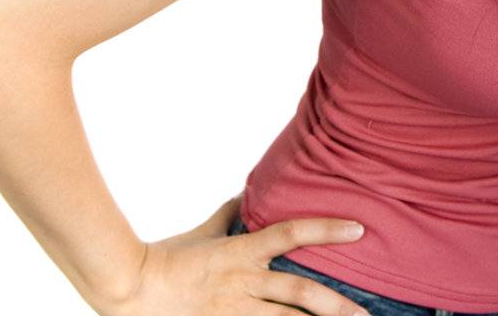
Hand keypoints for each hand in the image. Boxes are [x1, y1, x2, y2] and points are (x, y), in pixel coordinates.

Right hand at [104, 194, 368, 315]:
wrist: (129, 288)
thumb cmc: (167, 257)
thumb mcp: (203, 233)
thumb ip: (229, 214)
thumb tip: (245, 194)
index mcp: (242, 252)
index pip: (291, 233)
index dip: (326, 230)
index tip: (359, 229)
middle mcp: (244, 283)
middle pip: (300, 294)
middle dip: (337, 305)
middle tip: (368, 313)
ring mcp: (234, 310)